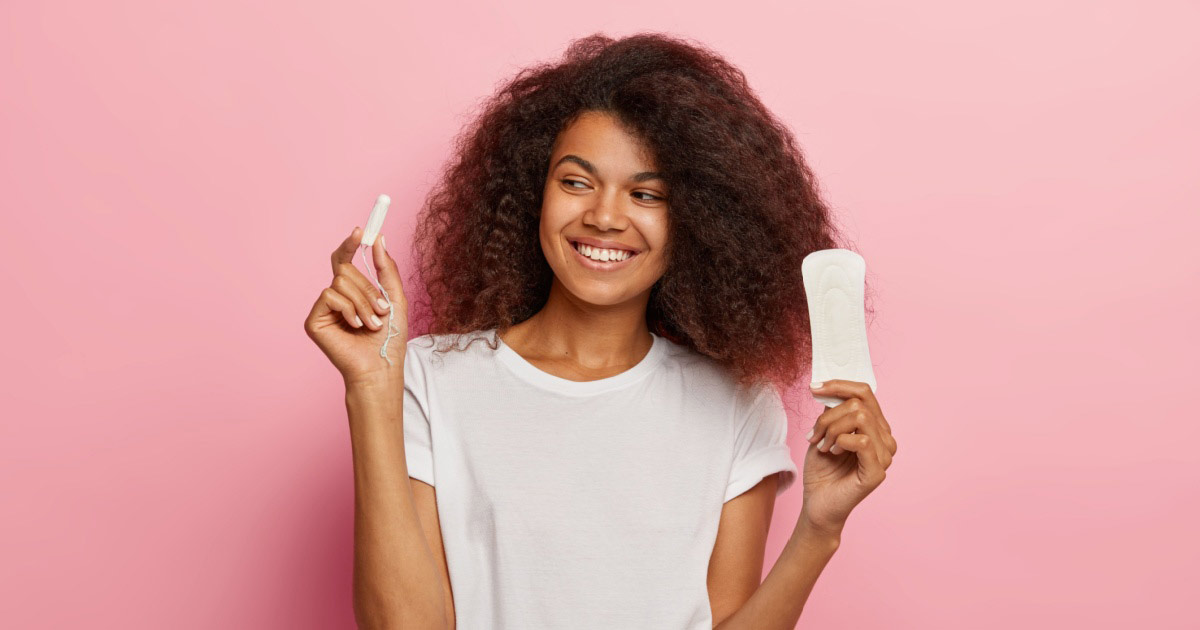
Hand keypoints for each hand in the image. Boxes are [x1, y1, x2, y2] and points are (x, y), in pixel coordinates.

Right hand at [303, 227, 407, 384]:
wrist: (381, 366)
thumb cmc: (389, 338)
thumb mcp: (395, 297)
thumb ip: (386, 268)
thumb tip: (379, 238)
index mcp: (353, 291)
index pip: (345, 260)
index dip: (350, 244)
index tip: (360, 231)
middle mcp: (336, 297)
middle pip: (345, 270)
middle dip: (368, 288)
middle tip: (381, 309)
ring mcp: (324, 309)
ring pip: (340, 282)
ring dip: (363, 302)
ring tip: (372, 323)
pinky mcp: (313, 320)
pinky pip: (329, 296)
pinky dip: (348, 309)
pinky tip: (355, 326)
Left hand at [798, 379, 896, 536]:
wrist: (817, 503)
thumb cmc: (822, 470)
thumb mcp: (824, 432)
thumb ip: (833, 411)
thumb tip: (830, 388)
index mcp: (875, 427)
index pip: (865, 392)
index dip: (839, 385)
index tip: (814, 388)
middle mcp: (885, 439)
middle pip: (859, 404)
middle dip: (828, 416)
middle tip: (814, 435)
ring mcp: (885, 456)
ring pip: (860, 418)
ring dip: (832, 429)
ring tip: (822, 446)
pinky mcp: (878, 472)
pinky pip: (863, 441)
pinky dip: (841, 441)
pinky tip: (832, 452)